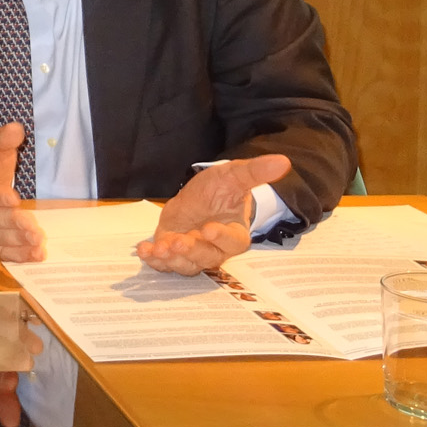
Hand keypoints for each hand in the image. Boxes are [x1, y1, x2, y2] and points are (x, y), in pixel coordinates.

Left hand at [133, 154, 292, 274]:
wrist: (198, 196)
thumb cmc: (219, 189)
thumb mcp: (233, 176)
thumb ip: (255, 172)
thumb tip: (282, 161)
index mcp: (235, 234)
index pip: (232, 242)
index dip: (221, 237)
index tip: (208, 229)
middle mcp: (215, 249)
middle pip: (206, 257)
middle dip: (191, 251)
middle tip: (178, 241)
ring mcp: (193, 254)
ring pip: (186, 265)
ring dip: (171, 259)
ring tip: (158, 248)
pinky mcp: (173, 253)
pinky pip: (166, 264)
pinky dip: (154, 260)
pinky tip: (144, 250)